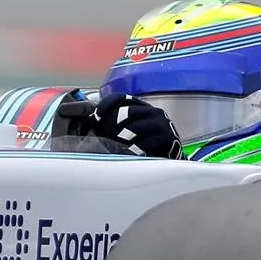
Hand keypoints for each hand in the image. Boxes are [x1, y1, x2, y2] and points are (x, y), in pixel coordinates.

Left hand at [58, 92, 182, 157]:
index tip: (95, 117)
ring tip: (112, 147)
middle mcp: (154, 112)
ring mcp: (162, 125)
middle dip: (110, 125)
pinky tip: (127, 154)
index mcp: (143, 107)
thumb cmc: (146, 146)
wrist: (171, 161)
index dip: (106, 105)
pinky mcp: (168, 139)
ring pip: (135, 128)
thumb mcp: (132, 131)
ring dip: (120, 139)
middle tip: (101, 137)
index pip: (122, 97)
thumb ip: (115, 125)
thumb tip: (89, 125)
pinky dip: (133, 149)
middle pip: (127, 112)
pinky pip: (145, 143)